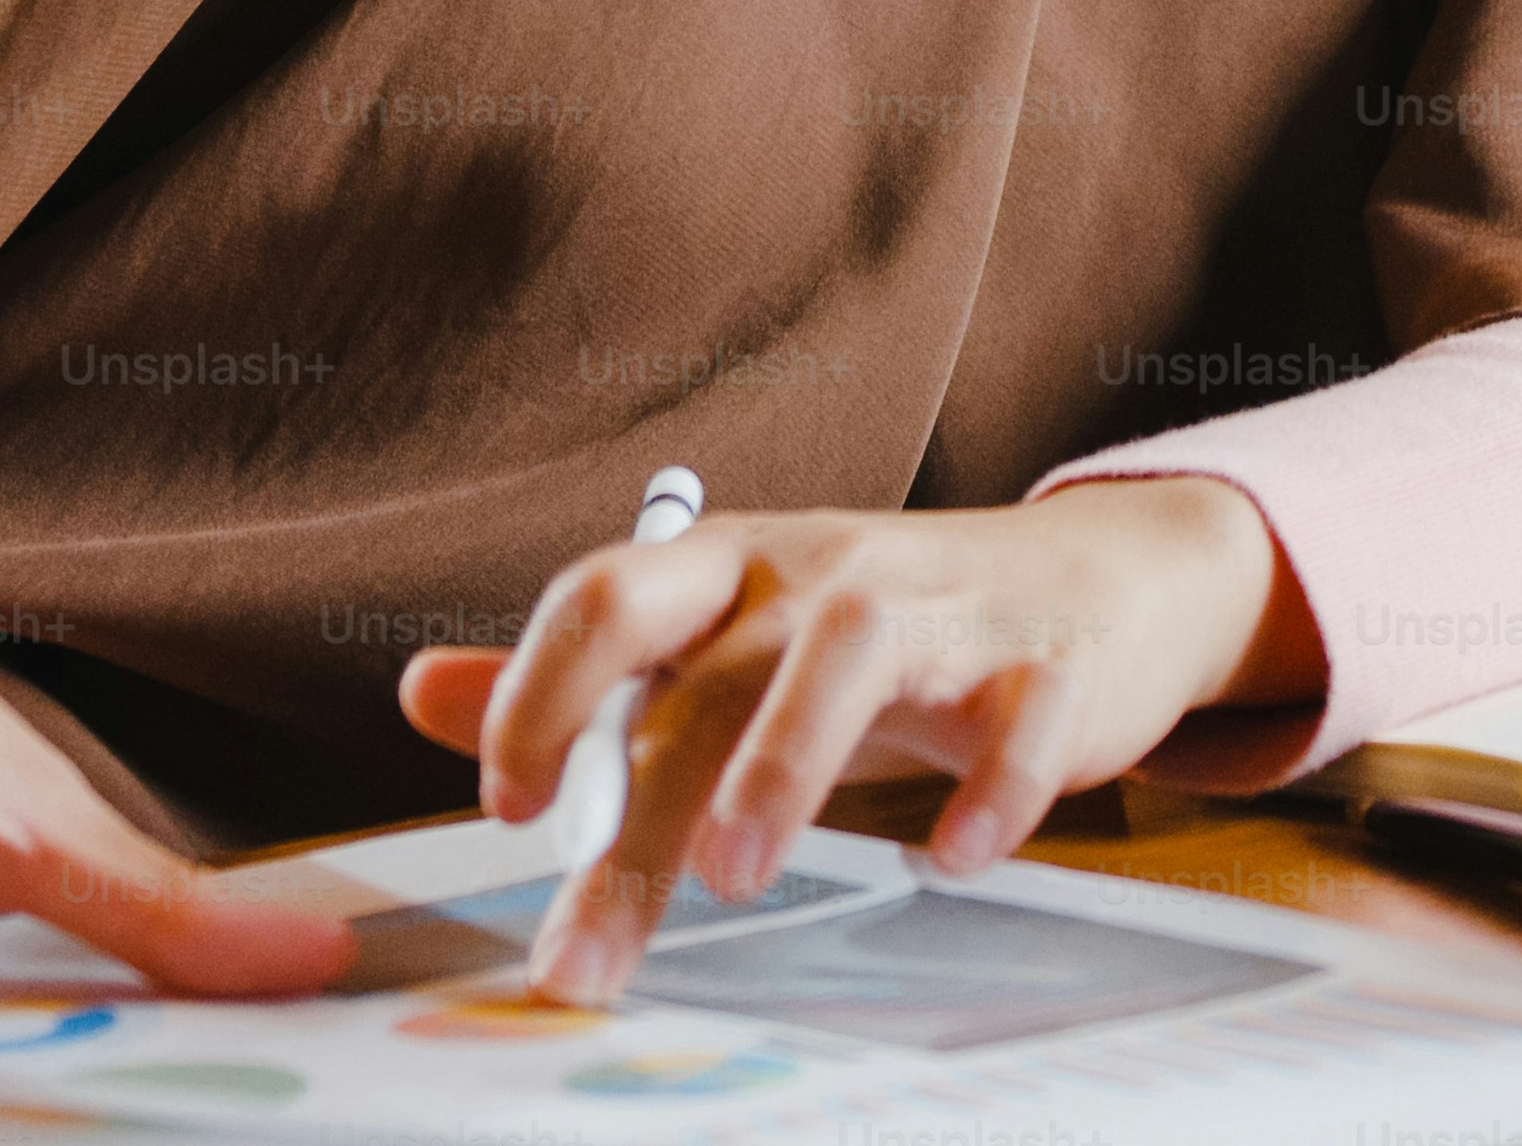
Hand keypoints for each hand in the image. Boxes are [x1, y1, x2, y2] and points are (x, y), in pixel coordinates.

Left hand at [391, 477, 1313, 1003]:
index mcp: (734, 566)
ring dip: (785, 763)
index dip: (540, 693)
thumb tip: (418, 690)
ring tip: (737, 876)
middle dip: (641, 815)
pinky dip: (989, 785)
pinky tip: (954, 855)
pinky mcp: (1050, 661)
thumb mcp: (733, 632)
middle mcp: (827, 570)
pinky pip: (1019, 715)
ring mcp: (944, 607)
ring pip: (850, 654)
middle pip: (712, 674)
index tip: (510, 807)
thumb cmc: (886, 623)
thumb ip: (585, 673)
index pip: (606, 595)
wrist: (1104, 577)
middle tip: (586, 955)